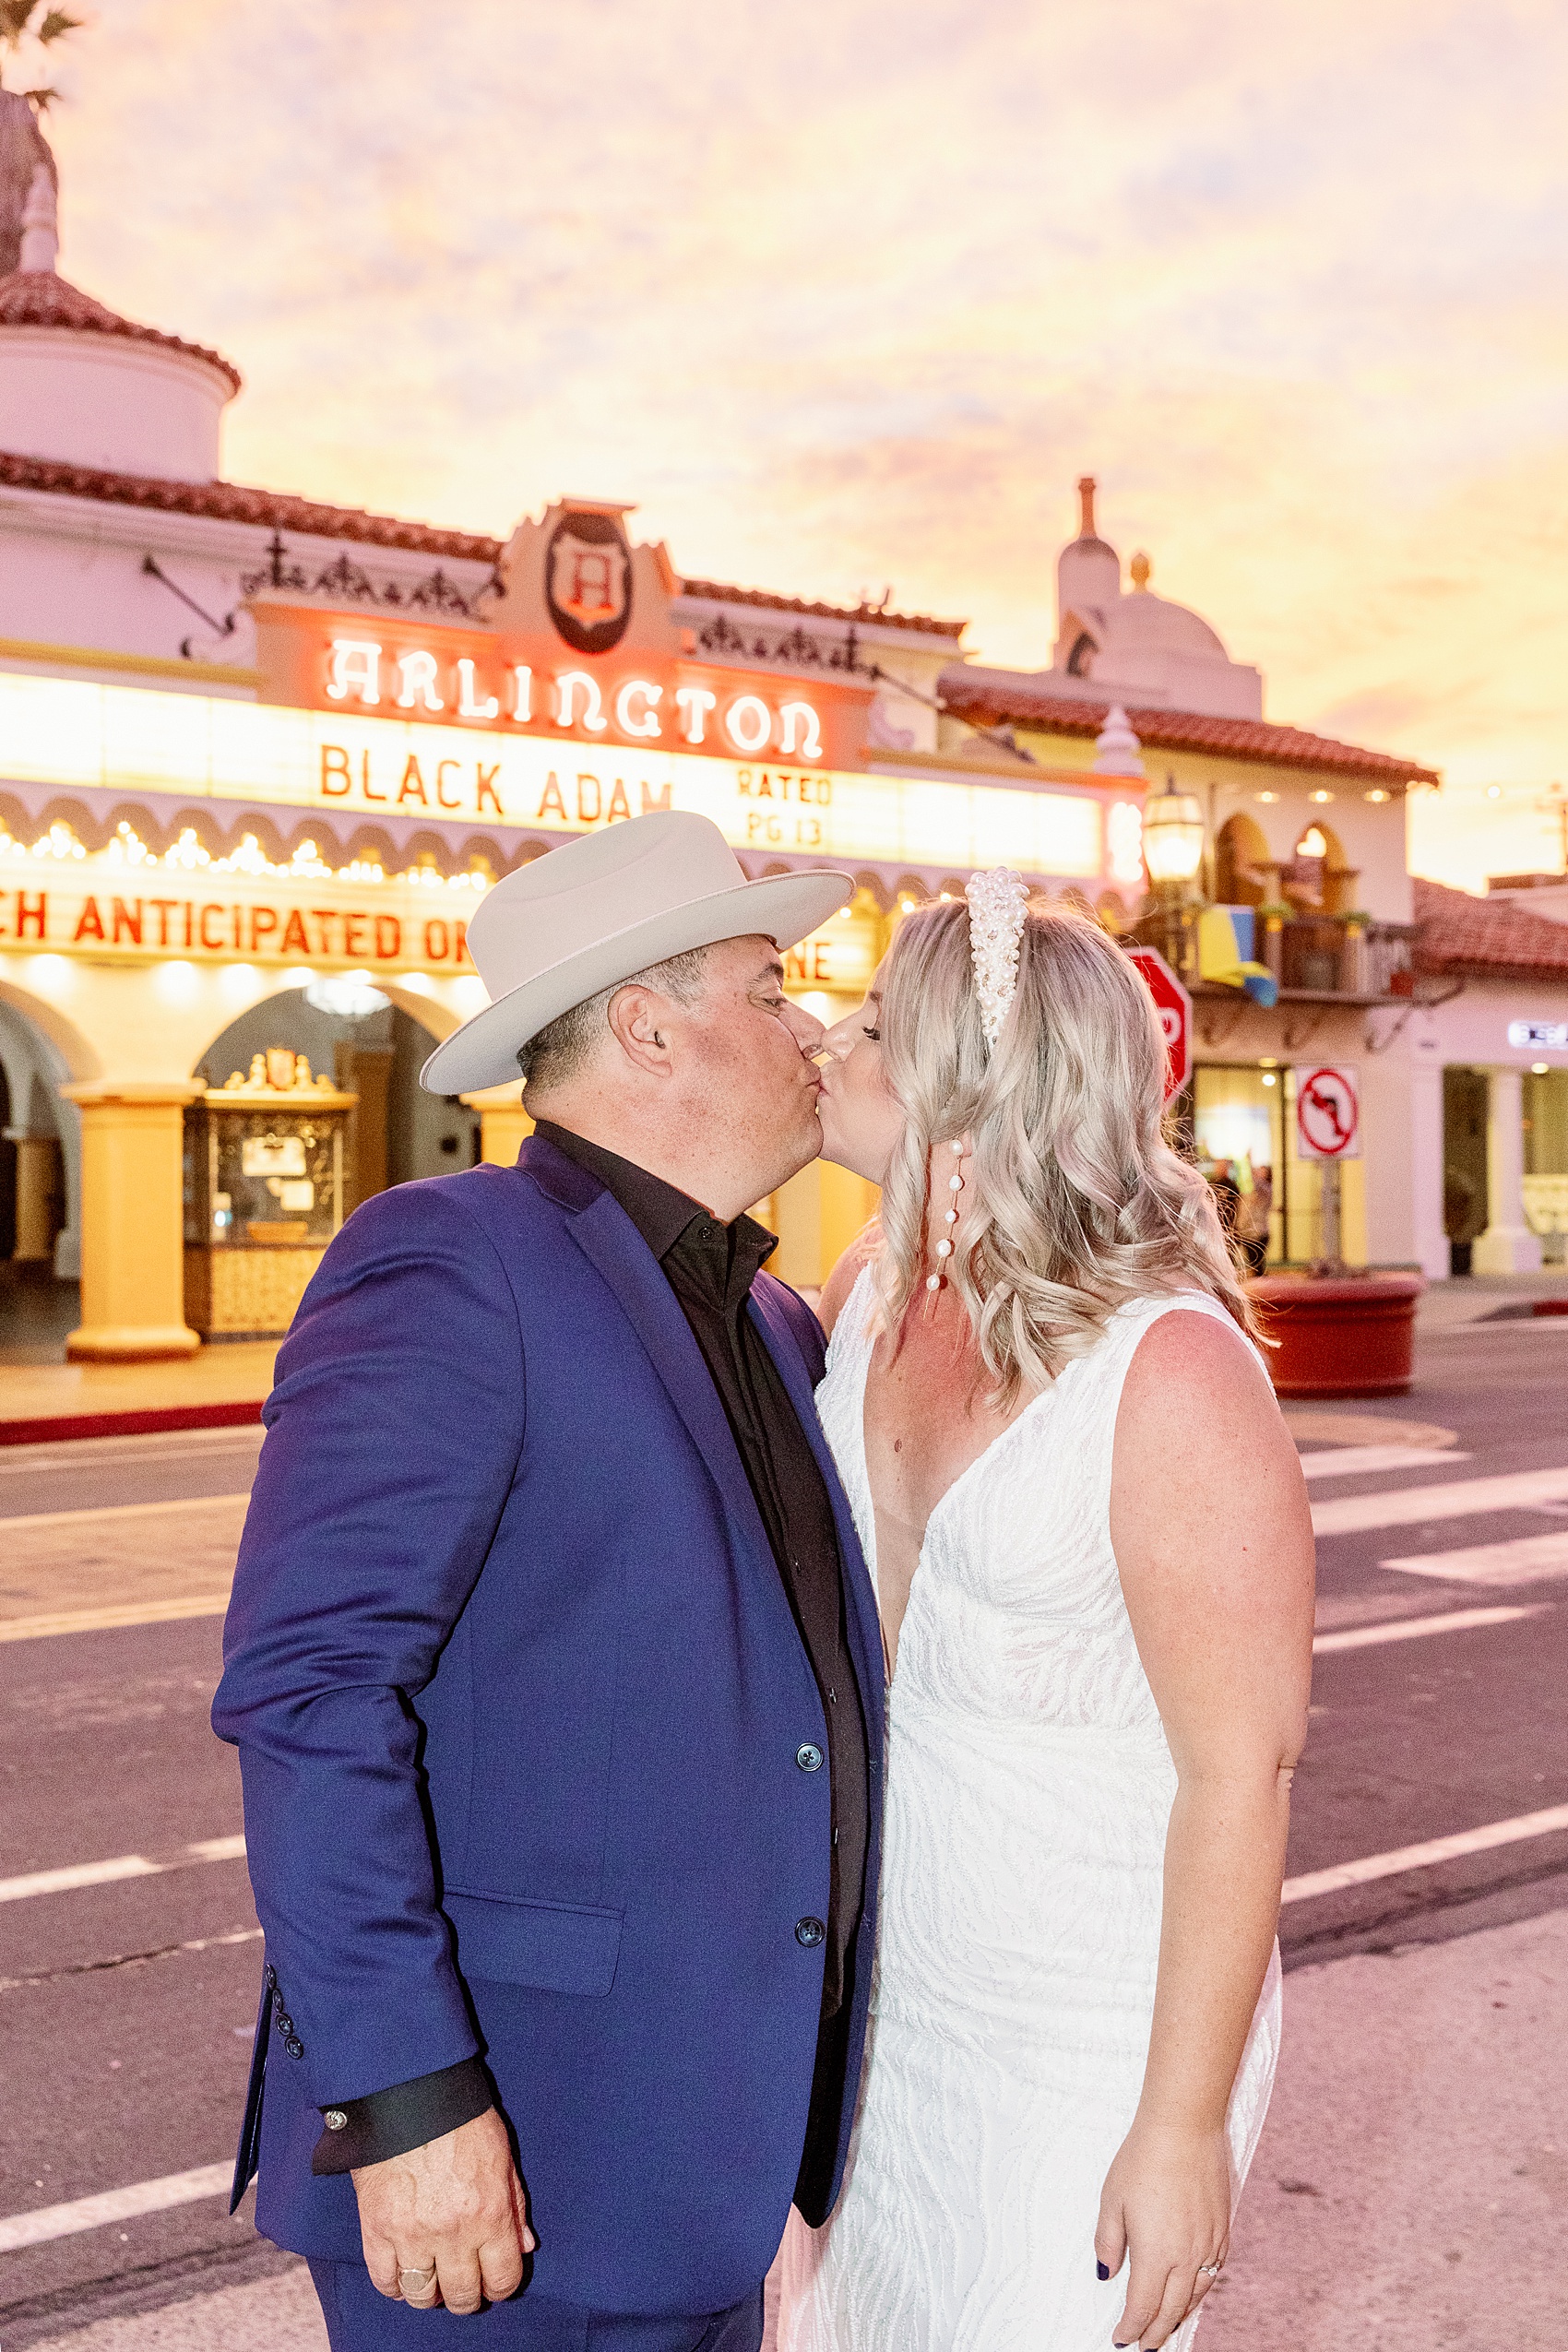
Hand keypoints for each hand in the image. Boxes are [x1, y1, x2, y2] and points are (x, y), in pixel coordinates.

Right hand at [354, 2108, 534, 2314]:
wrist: (408, 2094)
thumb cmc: (461, 2119)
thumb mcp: (501, 2156)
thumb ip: (514, 2205)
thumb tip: (524, 2246)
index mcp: (490, 2213)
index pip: (502, 2279)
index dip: (500, 2286)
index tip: (494, 2281)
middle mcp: (453, 2232)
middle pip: (462, 2296)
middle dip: (466, 2296)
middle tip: (463, 2284)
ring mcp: (411, 2235)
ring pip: (422, 2295)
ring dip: (430, 2294)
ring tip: (432, 2278)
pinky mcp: (376, 2229)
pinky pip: (384, 2280)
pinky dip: (394, 2285)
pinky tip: (402, 2274)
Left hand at [1094, 2117, 1230, 2347]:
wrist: (1185, 2127)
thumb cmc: (1143, 2158)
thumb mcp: (1112, 2200)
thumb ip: (1108, 2242)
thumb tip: (1106, 2274)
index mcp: (1156, 2254)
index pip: (1143, 2307)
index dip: (1131, 2328)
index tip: (1120, 2339)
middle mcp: (1187, 2256)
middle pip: (1172, 2310)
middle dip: (1156, 2333)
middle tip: (1143, 2346)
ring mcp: (1209, 2244)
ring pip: (1196, 2296)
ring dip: (1179, 2317)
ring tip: (1166, 2329)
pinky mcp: (1222, 2229)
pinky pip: (1213, 2274)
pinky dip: (1200, 2292)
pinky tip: (1192, 2293)